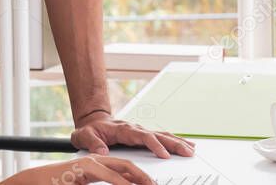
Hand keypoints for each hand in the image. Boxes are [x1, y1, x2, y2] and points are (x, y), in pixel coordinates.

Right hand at [0, 155, 154, 184]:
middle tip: (156, 184)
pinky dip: (120, 181)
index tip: (152, 184)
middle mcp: (96, 160)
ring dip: (137, 177)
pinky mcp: (84, 169)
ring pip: (120, 167)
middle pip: (126, 164)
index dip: (140, 175)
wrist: (36, 182)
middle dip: (144, 174)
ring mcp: (90, 163)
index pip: (124, 167)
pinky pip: (106, 175)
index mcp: (97, 165)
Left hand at [72, 111, 194, 158]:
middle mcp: (135, 129)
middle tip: (188, 152)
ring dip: (177, 142)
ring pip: (162, 135)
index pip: (143, 137)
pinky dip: (174, 140)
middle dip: (173, 144)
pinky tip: (185, 145)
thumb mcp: (84, 136)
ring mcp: (141, 131)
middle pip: (158, 135)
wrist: (92, 121)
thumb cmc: (89, 130)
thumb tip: (103, 152)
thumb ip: (93, 143)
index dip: (154, 145)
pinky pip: (162, 137)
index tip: (164, 155)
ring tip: (191, 149)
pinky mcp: (143, 135)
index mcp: (123, 129)